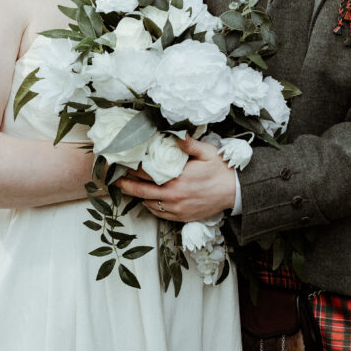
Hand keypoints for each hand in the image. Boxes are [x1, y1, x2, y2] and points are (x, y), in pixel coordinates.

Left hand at [116, 135, 235, 221]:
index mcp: (177, 179)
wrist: (235, 192)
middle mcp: (174, 196)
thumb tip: (175, 133)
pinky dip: (151, 206)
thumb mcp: (207, 152)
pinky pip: (160, 214)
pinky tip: (148, 200)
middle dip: (126, 186)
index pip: (147, 173)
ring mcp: (177, 209)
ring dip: (139, 196)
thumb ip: (188, 144)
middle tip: (115, 180)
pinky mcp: (182, 217)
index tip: (122, 164)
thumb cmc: (221, 170)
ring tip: (130, 188)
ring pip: (149, 204)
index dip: (132, 169)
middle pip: (141, 192)